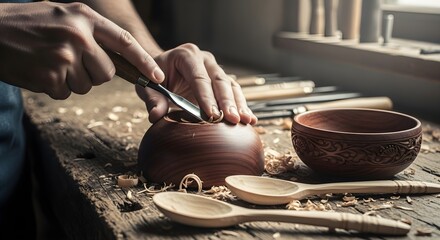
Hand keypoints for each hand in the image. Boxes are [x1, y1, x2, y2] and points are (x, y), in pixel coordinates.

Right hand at [0, 2, 163, 98]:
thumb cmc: (25, 24)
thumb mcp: (61, 15)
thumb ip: (89, 32)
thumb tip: (116, 57)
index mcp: (83, 18)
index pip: (124, 41)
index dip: (144, 61)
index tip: (157, 76)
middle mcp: (78, 36)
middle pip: (107, 73)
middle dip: (92, 73)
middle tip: (68, 61)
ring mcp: (64, 57)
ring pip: (87, 85)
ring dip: (70, 80)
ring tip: (48, 61)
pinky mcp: (51, 77)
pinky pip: (66, 93)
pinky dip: (54, 87)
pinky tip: (39, 71)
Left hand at [135, 43, 256, 124]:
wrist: (161, 69)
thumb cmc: (153, 76)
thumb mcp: (147, 86)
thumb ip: (152, 100)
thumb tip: (155, 116)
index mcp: (186, 55)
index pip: (198, 77)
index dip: (206, 97)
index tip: (212, 115)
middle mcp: (204, 59)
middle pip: (219, 80)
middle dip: (227, 102)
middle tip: (233, 120)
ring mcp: (215, 67)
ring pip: (231, 85)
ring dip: (239, 104)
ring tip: (246, 121)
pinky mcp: (221, 79)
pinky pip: (234, 91)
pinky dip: (241, 105)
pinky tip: (249, 119)